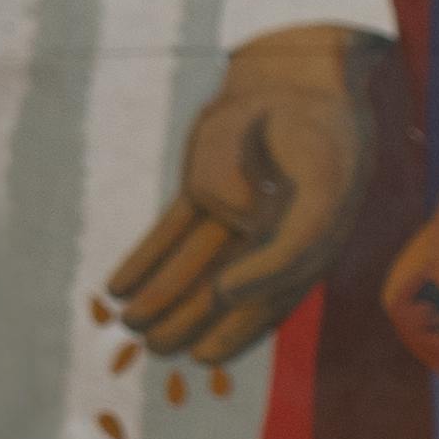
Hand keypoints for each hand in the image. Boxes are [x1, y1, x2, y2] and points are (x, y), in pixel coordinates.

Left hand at [110, 24, 385, 364]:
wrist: (299, 80)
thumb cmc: (321, 141)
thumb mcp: (318, 201)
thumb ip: (282, 256)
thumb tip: (224, 293)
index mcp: (302, 254)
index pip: (264, 305)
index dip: (235, 334)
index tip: (204, 357)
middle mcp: (264, 241)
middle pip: (219, 292)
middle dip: (185, 322)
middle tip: (155, 349)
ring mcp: (231, 216)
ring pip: (189, 267)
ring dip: (159, 297)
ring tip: (130, 325)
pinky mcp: (202, 190)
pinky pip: (169, 232)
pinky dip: (143, 259)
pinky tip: (118, 285)